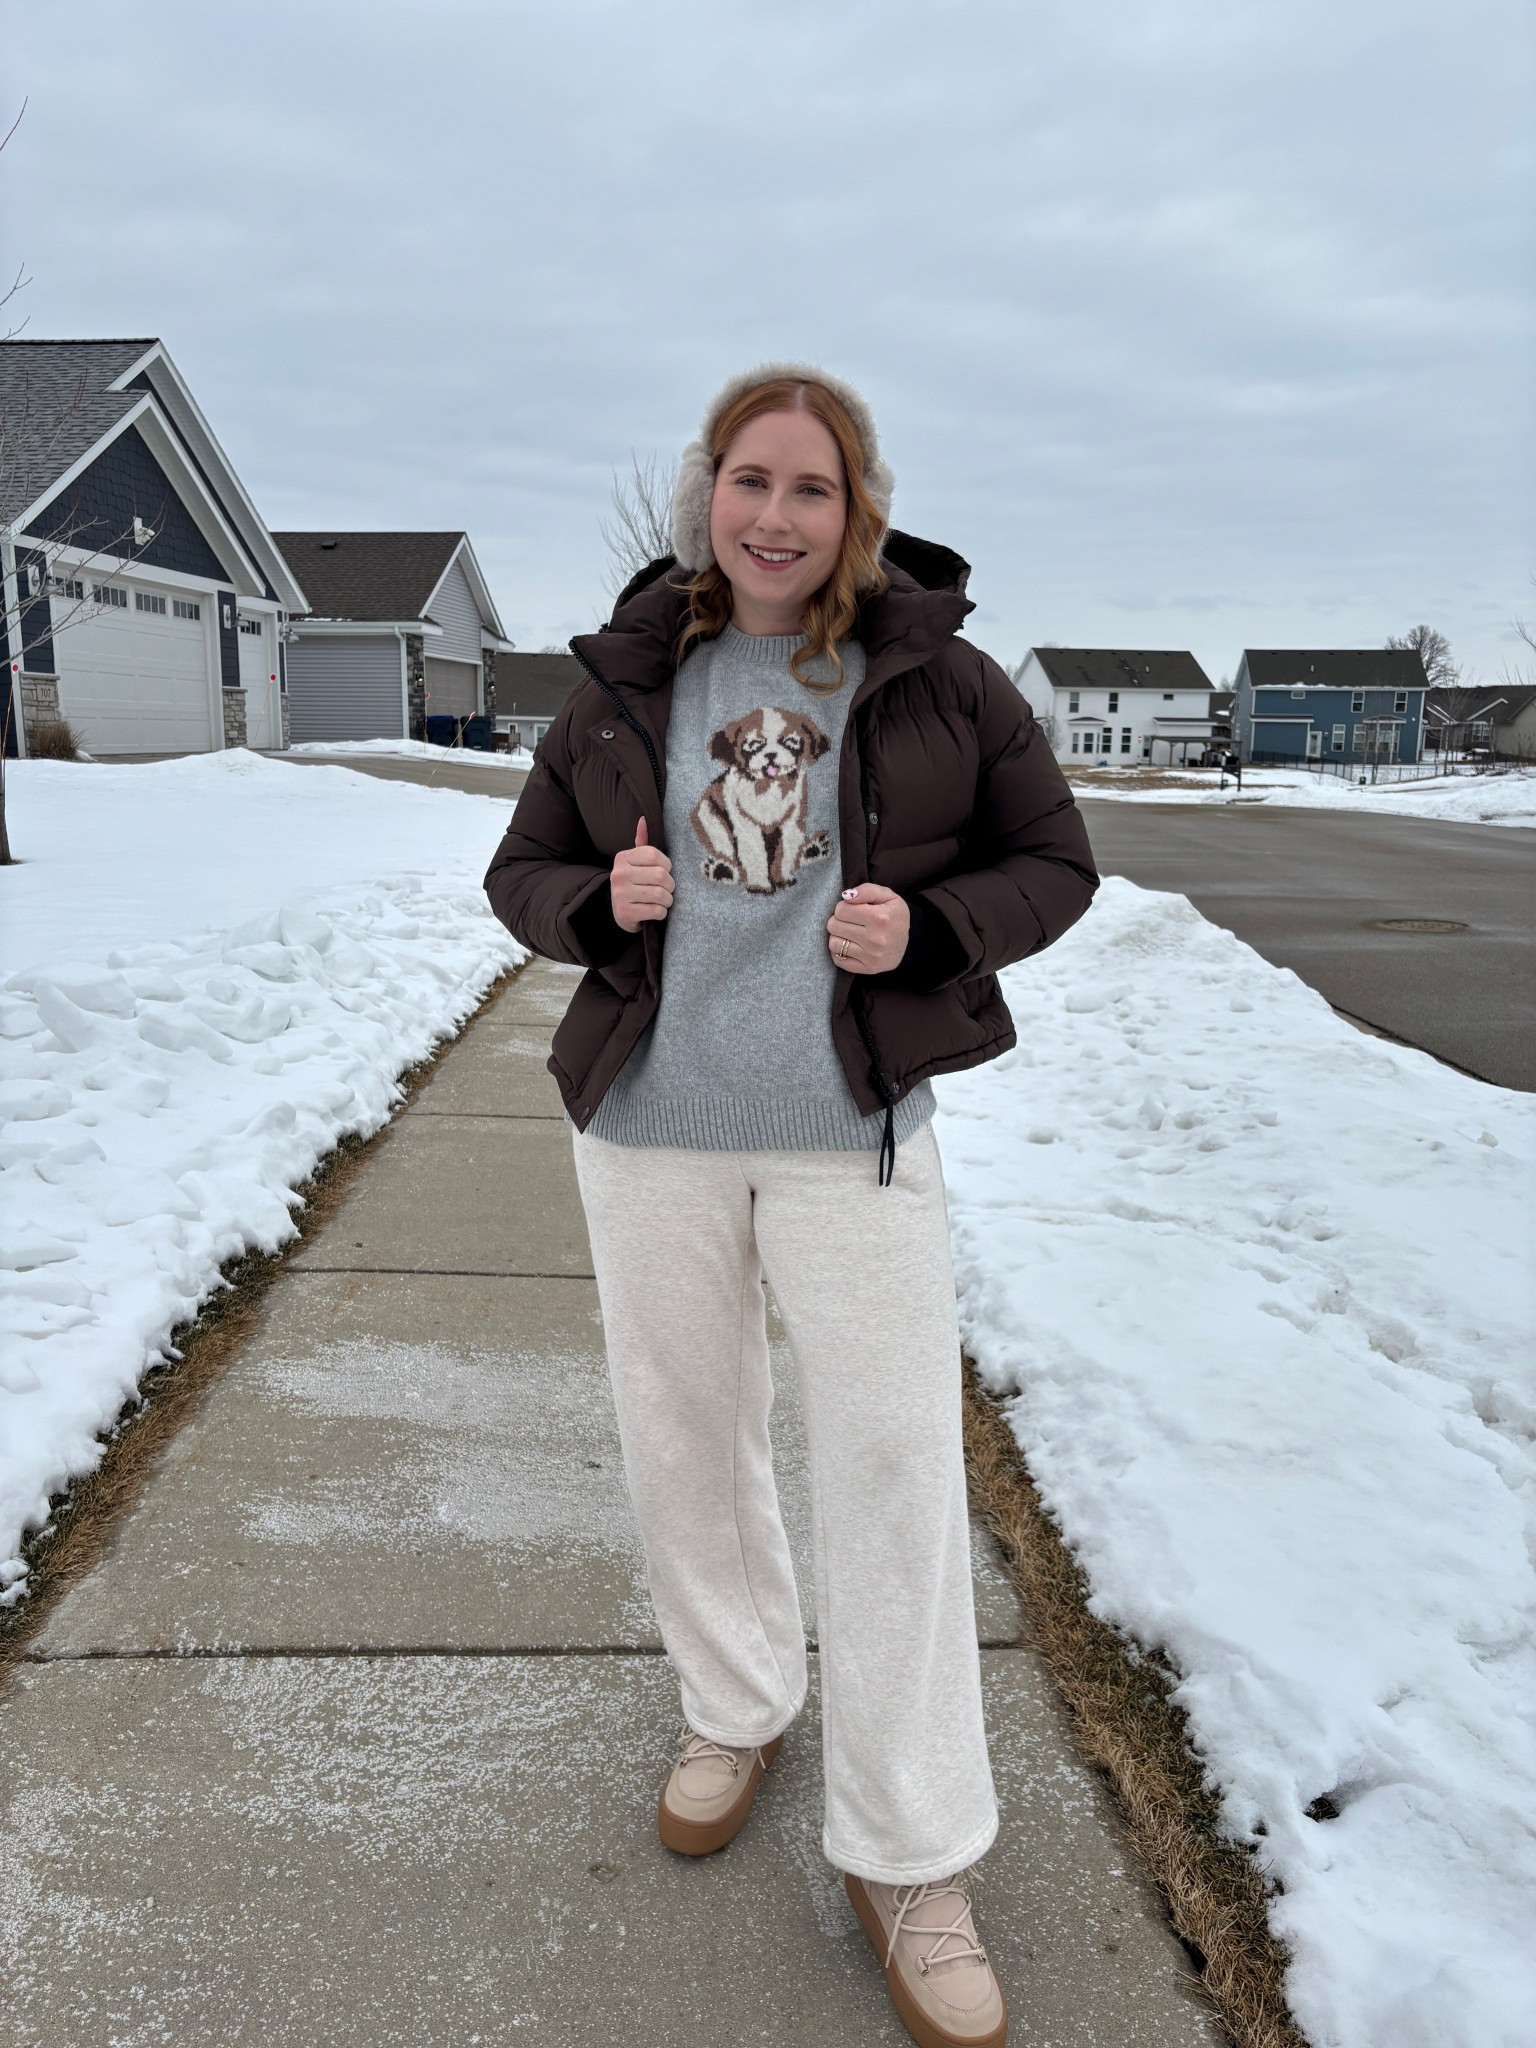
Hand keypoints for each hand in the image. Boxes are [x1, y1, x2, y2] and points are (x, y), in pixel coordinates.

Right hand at [610, 816, 674, 931]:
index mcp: (622, 858)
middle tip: (667, 889)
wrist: (621, 912)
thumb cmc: (635, 883)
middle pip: (660, 876)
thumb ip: (642, 842)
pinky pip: (657, 911)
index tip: (665, 871)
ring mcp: (620, 895)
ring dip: (668, 900)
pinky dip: (662, 913)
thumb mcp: (636, 862)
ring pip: (661, 895)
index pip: (654, 855)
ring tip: (663, 901)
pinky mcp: (625, 913)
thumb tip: (643, 819)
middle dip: (670, 885)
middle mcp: (619, 874)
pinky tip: (655, 911)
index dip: (667, 865)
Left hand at [827, 884, 908, 974]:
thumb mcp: (887, 896)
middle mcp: (875, 938)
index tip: (851, 909)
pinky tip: (849, 946)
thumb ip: (866, 890)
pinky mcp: (868, 968)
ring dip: (837, 937)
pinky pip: (839, 960)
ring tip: (848, 933)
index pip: (841, 910)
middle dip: (838, 921)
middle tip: (848, 921)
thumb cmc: (894, 915)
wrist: (911, 942)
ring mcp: (871, 956)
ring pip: (834, 944)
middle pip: (834, 926)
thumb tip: (846, 896)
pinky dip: (839, 952)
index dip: (843, 907)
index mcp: (879, 917)